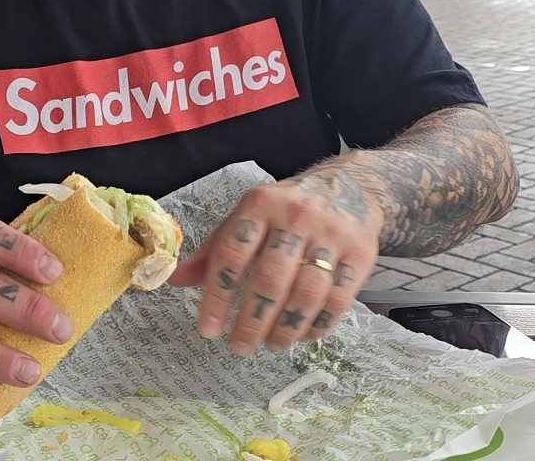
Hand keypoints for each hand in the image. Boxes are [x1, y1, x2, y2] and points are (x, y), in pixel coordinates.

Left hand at [169, 171, 382, 353]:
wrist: (349, 188)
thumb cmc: (284, 209)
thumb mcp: (246, 217)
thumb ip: (214, 250)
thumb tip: (174, 280)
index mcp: (259, 204)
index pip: (231, 254)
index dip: (217, 295)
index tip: (208, 330)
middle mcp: (295, 216)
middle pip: (270, 279)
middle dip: (251, 321)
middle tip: (239, 347)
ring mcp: (331, 235)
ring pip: (305, 294)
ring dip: (284, 329)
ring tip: (269, 345)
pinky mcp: (360, 254)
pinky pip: (337, 300)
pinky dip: (317, 326)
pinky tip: (300, 337)